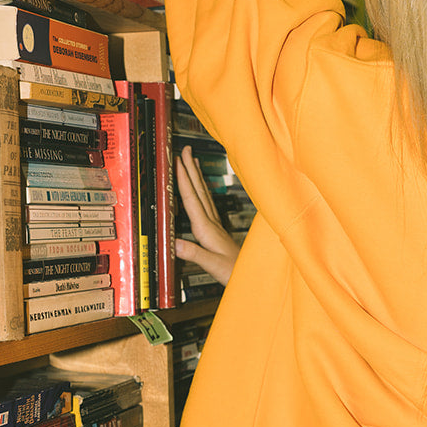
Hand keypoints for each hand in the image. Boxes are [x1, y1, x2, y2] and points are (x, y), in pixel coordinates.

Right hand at [175, 147, 240, 286]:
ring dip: (196, 177)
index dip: (184, 180)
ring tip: (192, 161)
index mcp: (207, 229)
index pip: (192, 199)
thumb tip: (175, 243)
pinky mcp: (217, 230)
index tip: (177, 162)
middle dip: (190, 170)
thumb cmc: (233, 271)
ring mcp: (215, 225)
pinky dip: (201, 192)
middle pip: (198, 191)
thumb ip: (195, 253)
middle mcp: (211, 223)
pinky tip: (201, 189)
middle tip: (184, 150)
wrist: (251, 275)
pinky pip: (207, 204)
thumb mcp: (212, 265)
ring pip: (203, 195)